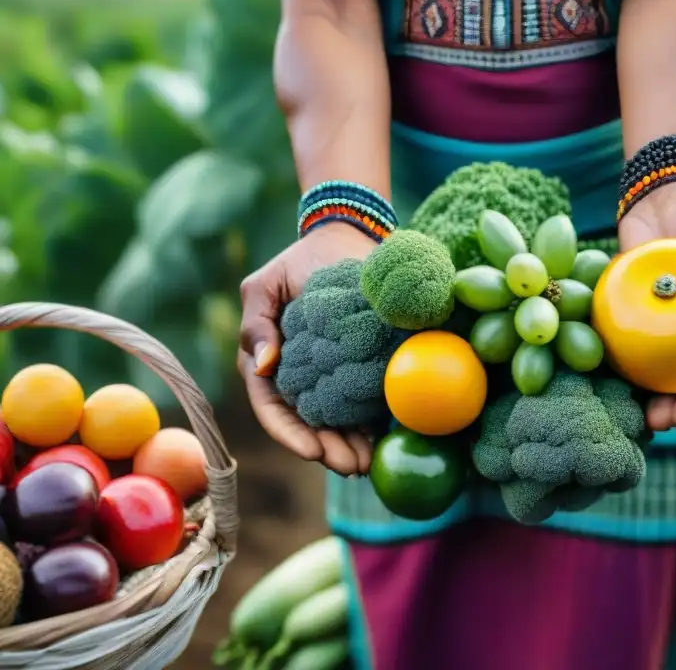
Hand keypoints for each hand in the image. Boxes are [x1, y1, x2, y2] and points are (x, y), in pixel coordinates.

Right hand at [237, 223, 378, 474]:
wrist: (348, 239)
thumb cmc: (300, 263)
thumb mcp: (266, 285)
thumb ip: (257, 323)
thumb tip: (266, 364)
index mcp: (270, 364)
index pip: (274, 408)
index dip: (291, 434)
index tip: (313, 452)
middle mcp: (299, 378)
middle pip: (309, 425)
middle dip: (328, 450)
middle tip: (351, 467)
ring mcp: (331, 376)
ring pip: (337, 422)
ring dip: (351, 445)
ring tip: (368, 463)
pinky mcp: (360, 369)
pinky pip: (365, 402)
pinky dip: (373, 424)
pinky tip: (385, 438)